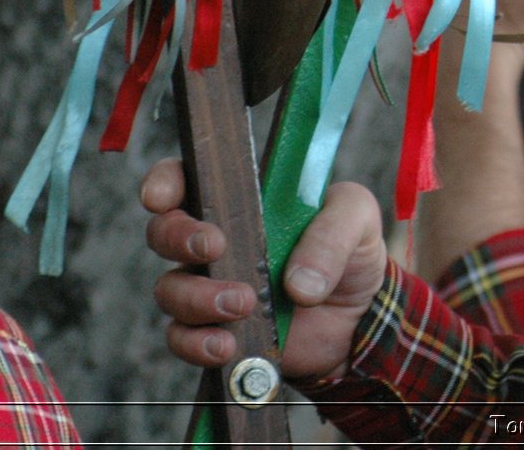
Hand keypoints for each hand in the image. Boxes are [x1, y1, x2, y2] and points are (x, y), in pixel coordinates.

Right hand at [142, 158, 386, 381]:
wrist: (361, 316)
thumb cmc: (352, 251)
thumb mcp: (357, 219)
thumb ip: (333, 235)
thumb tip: (299, 284)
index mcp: (243, 199)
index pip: (189, 178)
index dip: (165, 182)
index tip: (163, 198)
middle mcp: (218, 240)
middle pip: (164, 232)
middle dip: (178, 237)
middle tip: (214, 247)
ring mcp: (211, 285)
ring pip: (170, 288)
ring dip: (198, 297)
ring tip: (244, 304)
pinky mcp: (215, 329)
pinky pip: (182, 338)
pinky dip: (197, 343)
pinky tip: (226, 345)